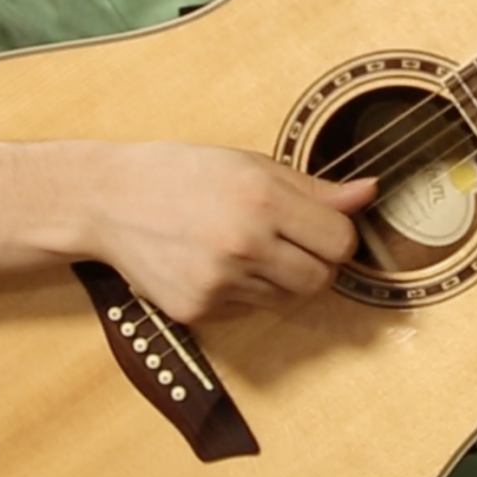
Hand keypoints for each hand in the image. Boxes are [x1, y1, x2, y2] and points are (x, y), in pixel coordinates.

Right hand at [79, 143, 375, 322]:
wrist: (107, 201)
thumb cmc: (181, 173)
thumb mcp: (249, 165)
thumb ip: (313, 187)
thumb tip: (369, 193)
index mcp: (262, 198)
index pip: (340, 242)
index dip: (337, 238)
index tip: (321, 229)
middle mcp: (243, 243)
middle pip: (320, 280)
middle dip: (315, 265)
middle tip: (287, 242)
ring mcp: (219, 282)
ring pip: (284, 298)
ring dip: (277, 278)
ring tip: (241, 246)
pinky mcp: (197, 310)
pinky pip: (245, 311)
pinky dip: (239, 292)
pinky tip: (212, 262)